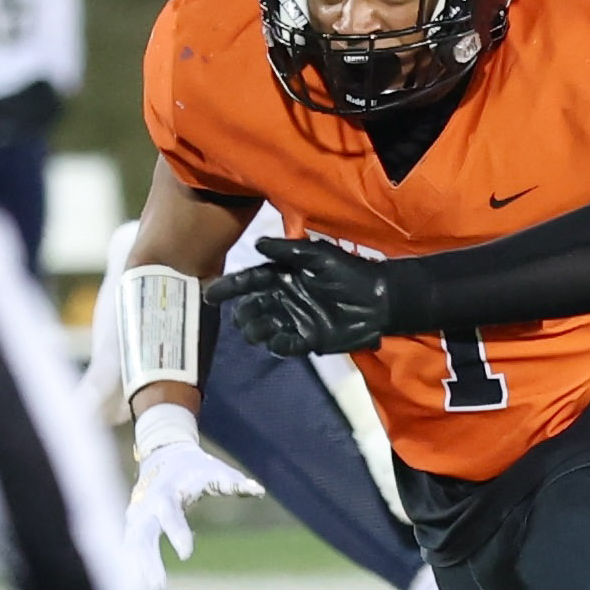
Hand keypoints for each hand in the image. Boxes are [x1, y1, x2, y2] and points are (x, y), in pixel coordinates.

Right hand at [123, 423, 263, 589]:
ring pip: (132, 546)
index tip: (187, 555)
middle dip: (149, 562)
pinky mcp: (132, 525)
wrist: (163, 455)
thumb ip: (234, 483)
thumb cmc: (194, 466)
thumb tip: (259, 490)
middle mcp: (145, 506)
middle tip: (158, 589)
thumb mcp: (214, 471)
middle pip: (143, 536)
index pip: (169, 515)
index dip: (177, 533)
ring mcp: (135, 516)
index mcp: (166, 492)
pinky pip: (130, 548)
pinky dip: (132, 567)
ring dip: (138, 570)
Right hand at [205, 238, 388, 355]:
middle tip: (245, 315)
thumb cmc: (349, 273)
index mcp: (283, 277)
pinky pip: (285, 346)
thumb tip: (257, 244)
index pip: (249, 282)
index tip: (211, 294)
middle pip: (251, 308)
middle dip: (243, 313)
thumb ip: (288, 251)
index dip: (229, 287)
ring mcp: (294, 321)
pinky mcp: (308, 339)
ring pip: (262, 329)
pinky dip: (278, 345)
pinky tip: (279, 340)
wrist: (378, 299)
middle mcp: (284, 299)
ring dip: (256, 330)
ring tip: (261, 328)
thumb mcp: (319, 256)